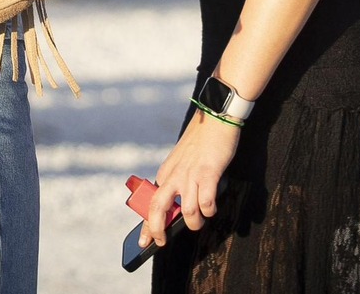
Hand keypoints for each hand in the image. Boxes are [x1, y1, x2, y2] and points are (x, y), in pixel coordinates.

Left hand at [140, 110, 239, 248]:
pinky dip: (209, 210)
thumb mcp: (182, 160)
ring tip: (200, 221)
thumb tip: (178, 206)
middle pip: (157, 208)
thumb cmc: (201, 140)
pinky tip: (212, 208)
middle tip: (161, 243)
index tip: (144, 242)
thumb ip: (178, 180)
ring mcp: (190, 175)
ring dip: (194, 222)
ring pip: (186, 212)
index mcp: (166, 172)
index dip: (147, 225)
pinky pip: (205, 202)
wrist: (215, 116)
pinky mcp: (208, 173)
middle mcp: (174, 175)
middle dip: (157, 230)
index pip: (150, 202)